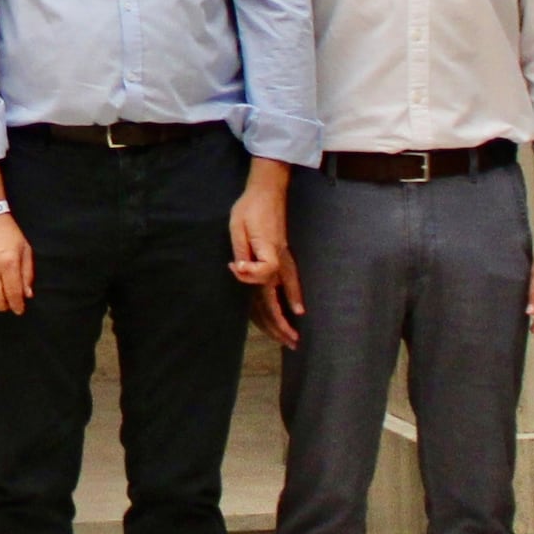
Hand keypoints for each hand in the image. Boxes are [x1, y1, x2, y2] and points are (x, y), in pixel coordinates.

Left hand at [229, 185, 299, 345]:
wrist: (267, 190)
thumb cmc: (249, 208)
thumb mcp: (238, 227)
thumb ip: (242, 251)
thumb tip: (240, 269)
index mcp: (267, 253)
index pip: (263, 277)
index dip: (249, 275)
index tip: (235, 264)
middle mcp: (279, 260)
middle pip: (278, 297)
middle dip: (281, 322)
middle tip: (289, 343)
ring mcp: (284, 259)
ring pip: (286, 293)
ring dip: (288, 316)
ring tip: (293, 337)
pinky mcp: (284, 256)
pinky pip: (289, 282)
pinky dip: (293, 297)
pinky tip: (298, 310)